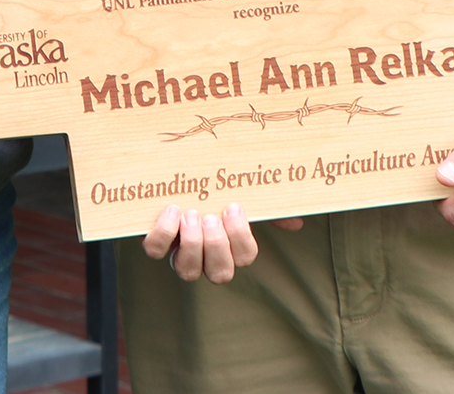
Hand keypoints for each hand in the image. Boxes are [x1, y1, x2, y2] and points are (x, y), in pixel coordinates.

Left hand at [140, 203, 302, 282]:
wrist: (175, 180)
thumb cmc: (215, 193)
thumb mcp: (242, 197)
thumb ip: (268, 210)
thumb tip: (296, 222)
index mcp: (230, 247)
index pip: (245, 258)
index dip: (241, 237)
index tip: (234, 207)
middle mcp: (207, 258)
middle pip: (220, 274)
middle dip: (218, 247)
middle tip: (211, 218)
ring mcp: (181, 254)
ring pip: (188, 272)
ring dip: (192, 244)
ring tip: (191, 215)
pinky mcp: (157, 244)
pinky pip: (156, 251)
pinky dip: (163, 233)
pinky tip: (171, 210)